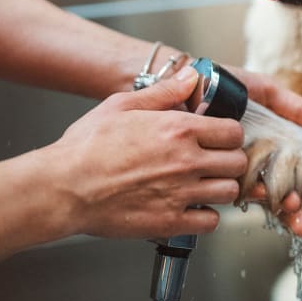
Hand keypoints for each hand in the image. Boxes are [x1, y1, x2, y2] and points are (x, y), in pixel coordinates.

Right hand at [49, 67, 246, 238]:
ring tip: (203, 183)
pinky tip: (190, 206)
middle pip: (237, 162)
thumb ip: (164, 92)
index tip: (219, 138)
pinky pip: (211, 222)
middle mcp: (186, 160)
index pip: (234, 132)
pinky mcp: (170, 222)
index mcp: (179, 129)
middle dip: (229, 160)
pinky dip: (205, 215)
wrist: (64, 187)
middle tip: (214, 161)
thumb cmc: (87, 146)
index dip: (229, 134)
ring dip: (220, 187)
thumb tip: (191, 78)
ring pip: (229, 192)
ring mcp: (180, 193)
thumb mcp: (123, 104)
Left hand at [226, 65, 301, 235]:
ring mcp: (232, 168)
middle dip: (295, 208)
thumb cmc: (226, 83)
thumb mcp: (265, 92)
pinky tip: (261, 200)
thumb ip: (296, 108)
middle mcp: (253, 161)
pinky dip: (248, 197)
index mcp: (269, 146)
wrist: (192, 80)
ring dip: (278, 209)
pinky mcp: (210, 171)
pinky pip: (231, 188)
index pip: (294, 175)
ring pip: (259, 196)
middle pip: (280, 192)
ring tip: (290, 211)